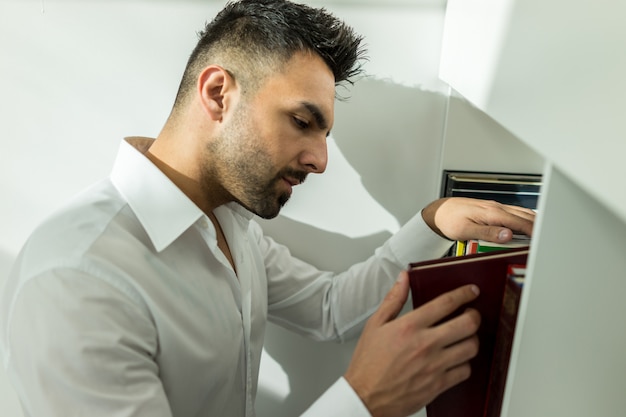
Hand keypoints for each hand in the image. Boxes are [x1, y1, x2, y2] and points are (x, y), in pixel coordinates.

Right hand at [344, 271, 480, 416]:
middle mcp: (425, 344)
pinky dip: (465, 363)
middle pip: (467, 324)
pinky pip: (465, 370)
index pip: (446, 303)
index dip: (464, 294)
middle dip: (474, 315)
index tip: (471, 291)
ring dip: (472, 338)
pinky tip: (456, 359)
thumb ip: (393, 299)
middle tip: (471, 314)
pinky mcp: (439, 384)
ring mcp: (435, 365)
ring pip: (471, 347)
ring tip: (465, 336)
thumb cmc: (368, 363)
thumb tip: (404, 279)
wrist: (366, 396)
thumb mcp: (375, 324)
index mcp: (410, 326)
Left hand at [421, 197, 534, 241]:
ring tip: (542, 234)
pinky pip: (513, 213)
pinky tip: (526, 227)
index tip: (543, 241)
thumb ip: (488, 233)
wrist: (440, 212)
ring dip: (532, 222)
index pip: (520, 222)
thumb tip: (507, 235)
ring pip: (521, 213)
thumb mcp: (466, 230)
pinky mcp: (492, 209)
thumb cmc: (450, 220)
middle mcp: (496, 208)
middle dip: (539, 226)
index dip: (534, 232)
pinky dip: (523, 220)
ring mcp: (495, 207)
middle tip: (548, 239)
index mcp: (492, 213)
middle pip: (525, 216)